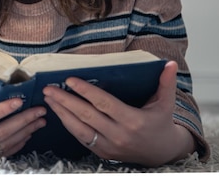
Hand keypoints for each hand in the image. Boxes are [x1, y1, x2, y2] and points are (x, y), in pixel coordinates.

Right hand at [0, 76, 46, 165]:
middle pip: (1, 134)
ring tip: (40, 122)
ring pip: (4, 146)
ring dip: (24, 133)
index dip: (3, 110)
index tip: (19, 101)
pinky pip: (0, 156)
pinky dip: (16, 146)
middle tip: (40, 110)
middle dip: (24, 121)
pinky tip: (26, 136)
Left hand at [42, 61, 195, 166]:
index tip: (70, 80)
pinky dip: (68, 125)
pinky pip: (81, 138)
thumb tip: (169, 63)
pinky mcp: (101, 152)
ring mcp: (108, 146)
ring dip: (61, 113)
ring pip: (79, 129)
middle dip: (65, 101)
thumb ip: (166, 83)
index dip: (86, 91)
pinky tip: (58, 113)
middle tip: (49, 88)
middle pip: (86, 115)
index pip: (104, 103)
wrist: (162, 154)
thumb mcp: (166, 104)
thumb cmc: (160, 124)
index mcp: (132, 120)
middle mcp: (118, 134)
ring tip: (49, 99)